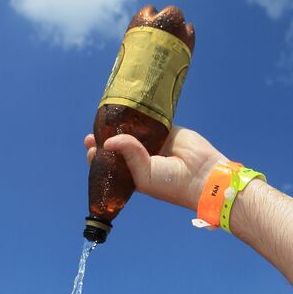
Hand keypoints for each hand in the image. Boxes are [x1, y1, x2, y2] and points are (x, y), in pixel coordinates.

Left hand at [84, 125, 224, 210]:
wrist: (202, 175)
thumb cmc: (171, 184)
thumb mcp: (143, 174)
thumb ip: (128, 154)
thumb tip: (108, 140)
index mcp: (134, 173)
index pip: (112, 164)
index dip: (100, 156)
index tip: (90, 148)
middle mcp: (142, 157)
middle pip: (119, 145)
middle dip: (105, 140)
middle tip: (92, 136)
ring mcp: (154, 143)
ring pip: (132, 131)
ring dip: (119, 126)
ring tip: (104, 121)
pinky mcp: (166, 130)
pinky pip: (149, 120)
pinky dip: (138, 115)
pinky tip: (124, 110)